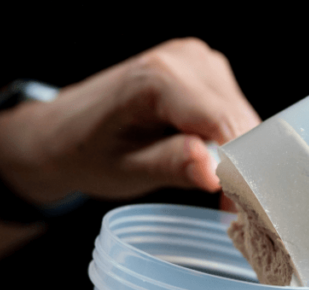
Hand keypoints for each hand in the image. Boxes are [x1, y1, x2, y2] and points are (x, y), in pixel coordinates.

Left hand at [0, 38, 260, 204]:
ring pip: (245, 119)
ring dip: (240, 159)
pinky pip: (235, 113)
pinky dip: (233, 145)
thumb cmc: (88, 151)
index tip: (239, 212)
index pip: (224, 125)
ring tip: (220, 195)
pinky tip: (214, 168)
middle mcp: (186, 58)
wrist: (63, 129)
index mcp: (159, 76)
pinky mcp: (207, 72)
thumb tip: (214, 173)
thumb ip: (170, 165)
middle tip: (230, 212)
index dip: (240, 171)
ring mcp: (200, 60)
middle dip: (243, 169)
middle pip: (240, 122)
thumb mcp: (125, 170)